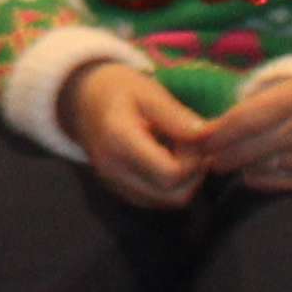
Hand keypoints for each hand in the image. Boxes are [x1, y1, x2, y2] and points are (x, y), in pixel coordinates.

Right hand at [58, 58, 212, 211]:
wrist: (83, 99)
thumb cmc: (120, 89)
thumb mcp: (149, 91)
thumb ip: (177, 116)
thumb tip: (208, 137)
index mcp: (119, 139)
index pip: (170, 174)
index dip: (193, 161)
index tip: (194, 138)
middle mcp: (114, 169)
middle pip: (173, 195)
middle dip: (193, 174)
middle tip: (192, 146)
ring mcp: (115, 184)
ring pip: (168, 202)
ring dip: (184, 181)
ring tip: (180, 152)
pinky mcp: (120, 191)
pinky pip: (157, 201)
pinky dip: (170, 186)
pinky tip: (167, 160)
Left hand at [181, 68, 291, 192]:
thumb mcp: (281, 82)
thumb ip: (249, 98)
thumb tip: (212, 125)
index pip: (246, 118)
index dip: (219, 131)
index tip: (200, 138)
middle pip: (252, 146)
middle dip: (223, 154)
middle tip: (205, 157)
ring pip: (263, 165)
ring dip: (239, 165)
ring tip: (222, 162)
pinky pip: (278, 182)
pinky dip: (259, 178)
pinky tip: (248, 171)